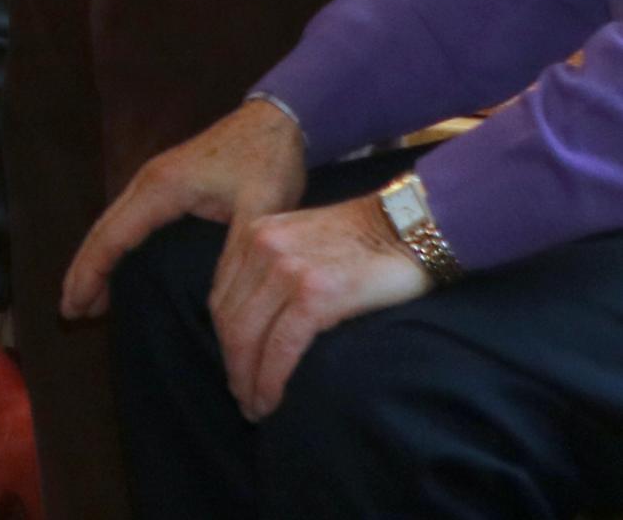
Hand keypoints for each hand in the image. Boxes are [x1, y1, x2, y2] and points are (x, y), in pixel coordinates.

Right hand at [62, 94, 307, 320]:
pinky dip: (115, 247)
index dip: (91, 274)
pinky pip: (129, 221)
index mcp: (160, 189)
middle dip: (84, 271)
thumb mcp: (261, 207)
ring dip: (97, 260)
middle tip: (70, 310)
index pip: (112, 237)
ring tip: (88, 298)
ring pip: (113, 226)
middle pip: (102, 231)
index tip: (73, 307)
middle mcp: (146, 183)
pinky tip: (121, 268)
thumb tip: (217, 301)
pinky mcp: (167, 185)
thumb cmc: (268, 161)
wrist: (277, 120)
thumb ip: (238, 250)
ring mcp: (153, 182)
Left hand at [210, 195, 431, 417]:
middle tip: (244, 399)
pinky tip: (273, 400)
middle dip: (233, 367)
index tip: (235, 370)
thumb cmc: (365, 239)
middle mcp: (262, 248)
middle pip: (229, 321)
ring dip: (248, 380)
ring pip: (248, 337)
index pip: (223, 298)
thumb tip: (260, 320)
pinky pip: (281, 346)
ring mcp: (286, 269)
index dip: (224, 341)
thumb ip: (274, 267)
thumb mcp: (303, 240)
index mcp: (254, 234)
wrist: (411, 226)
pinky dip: (271, 379)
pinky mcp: (315, 293)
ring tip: (257, 408)